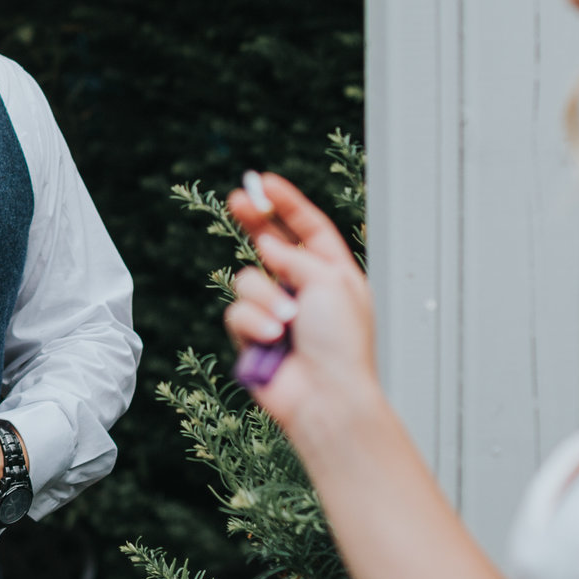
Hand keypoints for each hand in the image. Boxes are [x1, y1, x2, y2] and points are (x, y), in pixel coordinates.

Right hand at [223, 173, 383, 446]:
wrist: (326, 397)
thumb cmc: (341, 344)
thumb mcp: (330, 283)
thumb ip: (295, 256)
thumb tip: (267, 247)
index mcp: (334, 275)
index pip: (308, 229)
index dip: (287, 204)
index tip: (263, 181)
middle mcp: (304, 291)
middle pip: (272, 244)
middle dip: (254, 221)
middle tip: (238, 199)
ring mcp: (277, 313)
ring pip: (248, 280)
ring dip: (263, 298)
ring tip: (285, 324)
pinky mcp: (253, 337)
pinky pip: (238, 313)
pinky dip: (253, 324)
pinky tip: (270, 341)